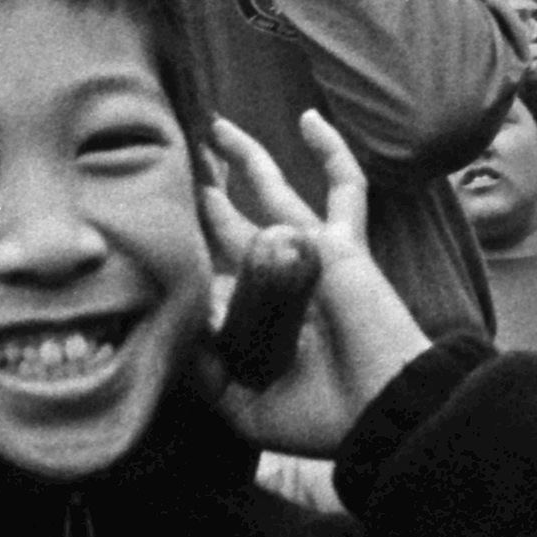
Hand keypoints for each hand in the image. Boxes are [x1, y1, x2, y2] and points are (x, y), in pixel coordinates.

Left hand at [196, 113, 435, 453]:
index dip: (190, 250)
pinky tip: (309, 119)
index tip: (156, 227)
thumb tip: (173, 326)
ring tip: (214, 127)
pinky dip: (331, 152)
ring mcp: (311, 254)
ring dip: (246, 157)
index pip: (216, 271)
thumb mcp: (243, 404)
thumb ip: (207, 370)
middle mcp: (282, 278)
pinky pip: (341, 187)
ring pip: (274, 191)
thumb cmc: (321, 418)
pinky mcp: (341, 243)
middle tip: (183, 164)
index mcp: (260, 316)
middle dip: (209, 194)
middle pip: (234, 222)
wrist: (379, 413)